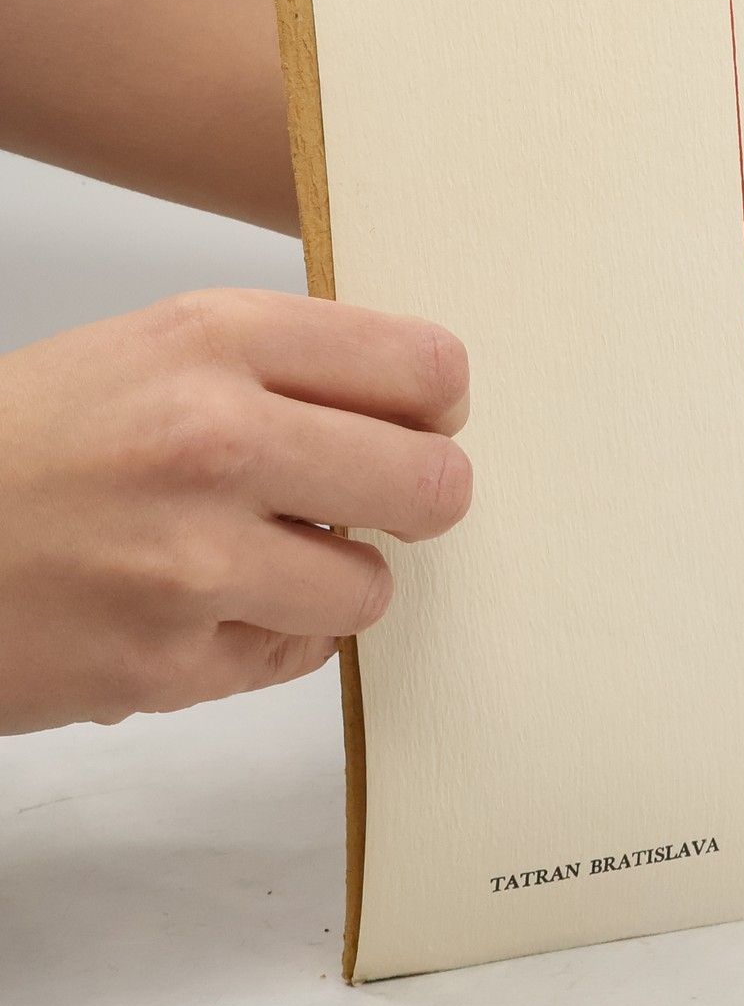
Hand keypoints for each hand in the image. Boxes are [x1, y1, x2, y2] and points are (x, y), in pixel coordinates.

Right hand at [0, 289, 469, 734]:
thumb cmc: (27, 442)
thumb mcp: (156, 349)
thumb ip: (288, 366)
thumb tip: (424, 405)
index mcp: (217, 340)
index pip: (426, 367)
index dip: (440, 405)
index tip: (424, 422)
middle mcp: (214, 440)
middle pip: (432, 484)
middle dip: (419, 498)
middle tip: (378, 500)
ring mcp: (192, 562)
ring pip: (372, 587)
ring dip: (332, 578)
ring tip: (257, 556)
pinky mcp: (167, 665)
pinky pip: (297, 655)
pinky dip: (266, 637)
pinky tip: (198, 605)